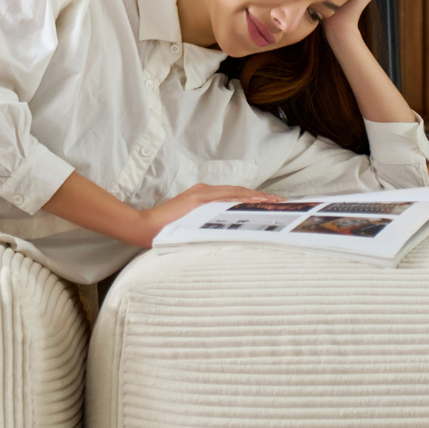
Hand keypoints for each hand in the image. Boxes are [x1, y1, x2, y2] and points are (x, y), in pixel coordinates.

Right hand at [136, 184, 284, 248]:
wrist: (146, 228)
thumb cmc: (167, 231)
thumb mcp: (193, 227)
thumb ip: (210, 225)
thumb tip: (230, 235)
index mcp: (204, 198)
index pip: (235, 197)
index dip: (254, 200)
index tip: (272, 205)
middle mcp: (205, 192)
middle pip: (240, 193)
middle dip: (262, 198)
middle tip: (282, 203)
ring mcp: (202, 194)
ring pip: (236, 194)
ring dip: (256, 198)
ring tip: (274, 203)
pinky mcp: (198, 199)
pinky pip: (225, 198)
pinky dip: (242, 199)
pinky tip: (255, 203)